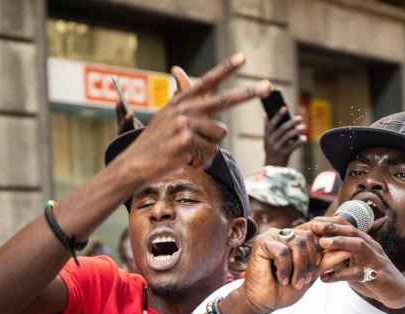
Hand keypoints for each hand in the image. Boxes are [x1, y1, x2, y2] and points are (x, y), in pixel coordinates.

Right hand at [115, 53, 269, 186]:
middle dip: (248, 93)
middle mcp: (183, 109)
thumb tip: (215, 121)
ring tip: (194, 153)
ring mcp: (184, 124)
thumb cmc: (155, 145)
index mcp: (180, 102)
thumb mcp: (167, 121)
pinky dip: (203, 160)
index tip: (242, 58)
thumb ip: (188, 114)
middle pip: (223, 100)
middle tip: (269, 87)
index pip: (206, 82)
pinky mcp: (185, 140)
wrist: (135, 163)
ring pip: (219, 134)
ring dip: (211, 148)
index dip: (225, 69)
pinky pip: (210, 151)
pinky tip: (189, 161)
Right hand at [238, 227, 320, 313]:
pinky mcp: (262, 242)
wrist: (263, 302)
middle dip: (309, 262)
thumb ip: (327, 261)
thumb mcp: (311, 275)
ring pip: (297, 243)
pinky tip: (281, 279)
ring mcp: (272, 236)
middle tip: (303, 281)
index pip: (315, 235)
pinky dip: (285, 268)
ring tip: (293, 282)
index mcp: (296, 239)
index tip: (314, 273)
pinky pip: (282, 251)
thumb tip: (348, 250)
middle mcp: (284, 234)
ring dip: (299, 267)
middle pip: (308, 238)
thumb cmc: (285, 290)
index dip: (319, 252)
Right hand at [264, 107, 305, 165]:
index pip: (271, 123)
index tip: (284, 108)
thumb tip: (267, 115)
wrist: (273, 167)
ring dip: (296, 131)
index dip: (278, 115)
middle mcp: (270, 141)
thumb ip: (270, 129)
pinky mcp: (283, 154)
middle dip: (291, 122)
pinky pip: (292, 147)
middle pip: (282, 129)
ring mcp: (276, 148)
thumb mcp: (268, 140)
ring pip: (287, 137)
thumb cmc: (273, 150)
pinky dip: (299, 142)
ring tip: (303, 127)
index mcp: (267, 136)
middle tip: (299, 118)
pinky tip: (304, 139)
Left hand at [303, 217, 404, 309]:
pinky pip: (359, 273)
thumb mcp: (355, 264)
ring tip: (323, 243)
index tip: (311, 221)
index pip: (347, 226)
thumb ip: (340, 257)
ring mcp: (376, 260)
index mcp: (365, 242)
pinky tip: (326, 278)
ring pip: (359, 246)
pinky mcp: (378, 276)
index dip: (329, 222)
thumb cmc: (373, 276)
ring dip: (340, 242)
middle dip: (332, 227)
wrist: (399, 292)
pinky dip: (340, 275)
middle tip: (313, 226)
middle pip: (352, 231)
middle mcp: (371, 247)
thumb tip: (317, 253)